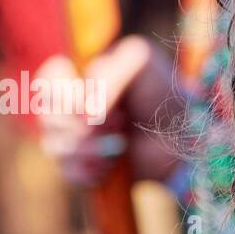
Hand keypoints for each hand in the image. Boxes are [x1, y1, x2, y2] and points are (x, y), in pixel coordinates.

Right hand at [36, 35, 188, 185]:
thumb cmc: (164, 92)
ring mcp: (74, 140)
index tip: (95, 102)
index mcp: (80, 78)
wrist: (186, 136)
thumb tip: (85, 111)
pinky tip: (113, 166)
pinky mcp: (84, 168)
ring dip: (89, 146)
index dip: (64, 92)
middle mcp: (70, 108)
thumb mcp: (141, 62)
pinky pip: (68, 172)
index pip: (48, 80)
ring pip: (54, 145)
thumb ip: (110, 72)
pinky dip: (91, 169)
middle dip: (83, 122)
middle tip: (120, 123)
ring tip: (121, 145)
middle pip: (48, 116)